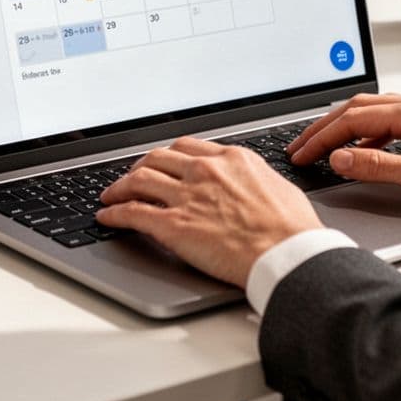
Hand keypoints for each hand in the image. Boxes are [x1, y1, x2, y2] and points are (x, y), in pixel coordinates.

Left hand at [96, 137, 323, 287]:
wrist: (288, 253)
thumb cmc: (292, 228)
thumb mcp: (276, 186)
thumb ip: (252, 180)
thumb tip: (249, 185)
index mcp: (231, 159)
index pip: (187, 147)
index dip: (168, 155)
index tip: (162, 162)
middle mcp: (204, 171)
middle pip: (158, 157)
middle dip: (140, 166)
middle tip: (132, 176)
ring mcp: (187, 196)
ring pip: (139, 180)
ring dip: (119, 187)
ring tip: (111, 195)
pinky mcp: (173, 225)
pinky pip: (132, 212)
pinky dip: (114, 213)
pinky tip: (107, 217)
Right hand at [287, 93, 400, 205]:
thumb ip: (378, 167)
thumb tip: (341, 159)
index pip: (351, 119)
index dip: (320, 137)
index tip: (301, 153)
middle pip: (358, 108)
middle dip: (325, 127)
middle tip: (301, 147)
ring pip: (376, 110)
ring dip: (347, 126)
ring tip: (326, 146)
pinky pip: (395, 118)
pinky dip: (372, 130)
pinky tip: (370, 146)